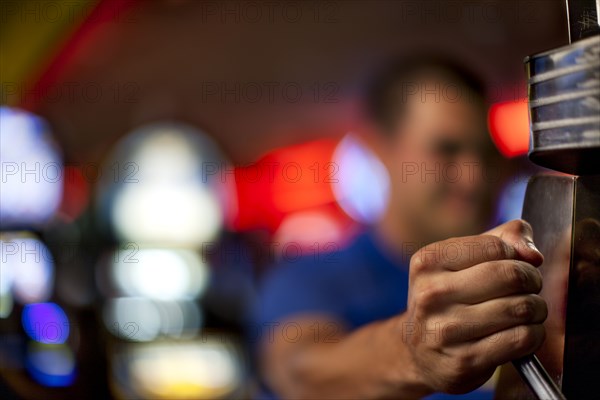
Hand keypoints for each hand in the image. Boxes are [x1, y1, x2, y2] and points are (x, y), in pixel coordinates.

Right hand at [403, 220, 546, 393]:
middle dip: (532, 280)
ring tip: (525, 312)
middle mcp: (431, 294)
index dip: (517, 256)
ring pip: (522, 307)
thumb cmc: (448, 299)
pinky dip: (534, 334)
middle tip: (529, 288)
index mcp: (427, 261)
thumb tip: (532, 254)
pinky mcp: (464, 360)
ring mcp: (445, 329)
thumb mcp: (461, 260)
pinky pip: (522, 339)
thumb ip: (501, 239)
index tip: (515, 266)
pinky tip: (521, 333)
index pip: (495, 246)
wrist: (419, 352)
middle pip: (511, 275)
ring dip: (536, 309)